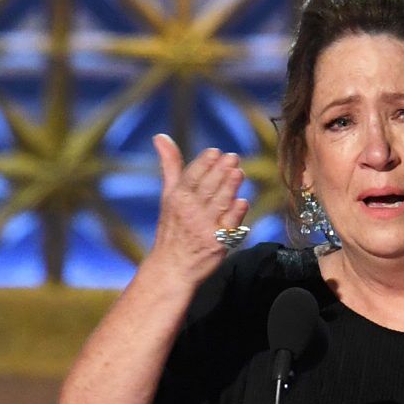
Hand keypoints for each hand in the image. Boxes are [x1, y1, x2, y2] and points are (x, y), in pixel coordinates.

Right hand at [149, 133, 248, 286]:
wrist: (172, 267)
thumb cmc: (173, 229)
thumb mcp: (168, 196)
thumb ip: (170, 166)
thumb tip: (161, 136)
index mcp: (177, 198)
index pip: (192, 176)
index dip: (204, 163)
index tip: (215, 152)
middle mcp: (189, 211)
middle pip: (207, 187)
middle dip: (220, 171)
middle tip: (233, 158)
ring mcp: (203, 227)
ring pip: (219, 203)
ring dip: (229, 187)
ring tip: (239, 173)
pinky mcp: (216, 243)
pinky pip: (228, 226)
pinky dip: (235, 214)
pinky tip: (242, 202)